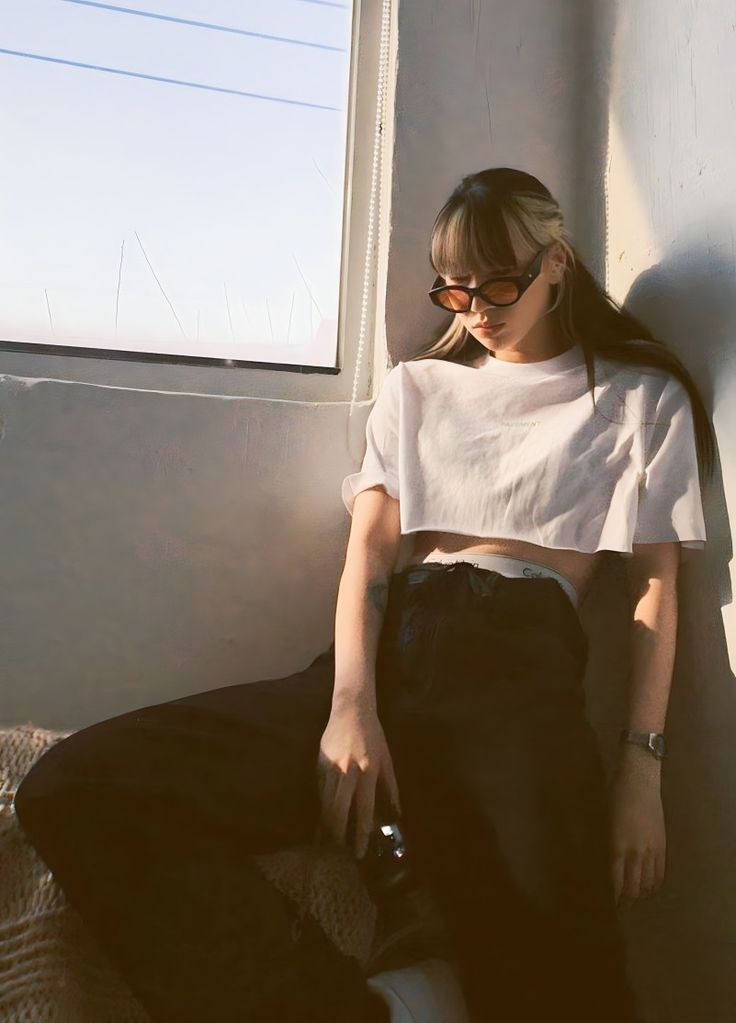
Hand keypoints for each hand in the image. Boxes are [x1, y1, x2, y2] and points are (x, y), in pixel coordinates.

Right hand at [317, 702, 400, 859]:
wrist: (351, 711)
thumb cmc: (373, 736)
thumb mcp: (387, 760)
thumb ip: (390, 787)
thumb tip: (396, 813)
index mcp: (368, 772)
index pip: (364, 811)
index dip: (361, 835)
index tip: (359, 852)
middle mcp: (348, 772)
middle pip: (338, 811)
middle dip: (338, 834)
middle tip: (340, 848)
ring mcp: (331, 767)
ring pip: (325, 803)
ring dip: (328, 823)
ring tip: (330, 837)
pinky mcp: (319, 763)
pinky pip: (319, 790)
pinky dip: (322, 804)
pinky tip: (324, 814)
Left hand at [610, 763, 665, 903]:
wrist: (639, 781)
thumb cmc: (615, 797)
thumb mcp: (606, 824)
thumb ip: (610, 845)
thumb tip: (610, 863)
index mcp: (617, 846)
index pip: (616, 880)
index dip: (615, 895)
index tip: (611, 904)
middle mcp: (635, 852)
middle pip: (633, 886)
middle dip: (628, 899)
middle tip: (623, 906)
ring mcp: (651, 850)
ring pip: (649, 882)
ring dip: (642, 893)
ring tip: (636, 899)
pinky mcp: (662, 845)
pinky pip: (661, 871)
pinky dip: (656, 882)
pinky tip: (651, 886)